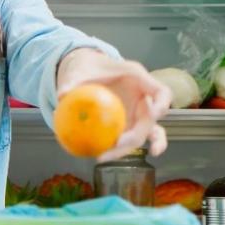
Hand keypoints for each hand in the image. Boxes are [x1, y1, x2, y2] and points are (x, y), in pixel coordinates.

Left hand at [56, 49, 170, 161]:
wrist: (85, 70)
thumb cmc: (89, 67)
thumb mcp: (81, 69)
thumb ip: (73, 81)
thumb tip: (62, 95)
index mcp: (139, 80)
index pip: (162, 92)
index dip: (163, 104)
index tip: (155, 114)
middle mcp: (142, 98)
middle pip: (150, 120)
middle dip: (136, 135)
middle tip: (116, 143)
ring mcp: (136, 113)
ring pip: (143, 135)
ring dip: (128, 147)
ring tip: (106, 156)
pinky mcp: (127, 124)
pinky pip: (132, 140)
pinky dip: (124, 150)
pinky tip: (108, 157)